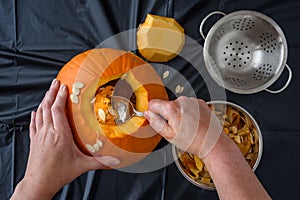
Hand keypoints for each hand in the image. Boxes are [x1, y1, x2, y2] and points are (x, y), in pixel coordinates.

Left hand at [11, 79, 119, 198]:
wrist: (38, 184)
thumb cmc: (58, 174)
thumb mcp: (82, 166)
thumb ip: (100, 162)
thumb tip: (116, 161)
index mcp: (60, 135)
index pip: (57, 110)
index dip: (60, 97)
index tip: (63, 87)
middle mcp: (48, 132)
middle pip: (47, 107)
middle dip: (51, 93)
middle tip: (55, 82)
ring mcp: (38, 136)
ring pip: (40, 113)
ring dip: (44, 100)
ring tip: (48, 92)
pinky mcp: (33, 141)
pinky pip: (33, 124)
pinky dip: (35, 115)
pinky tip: (35, 111)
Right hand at [145, 97, 270, 199]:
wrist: (212, 143)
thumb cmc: (192, 141)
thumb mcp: (168, 135)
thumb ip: (155, 122)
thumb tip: (147, 114)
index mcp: (171, 108)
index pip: (153, 103)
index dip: (152, 112)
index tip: (155, 118)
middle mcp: (182, 101)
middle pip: (166, 105)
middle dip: (167, 115)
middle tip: (175, 128)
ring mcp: (192, 101)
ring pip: (178, 105)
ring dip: (179, 114)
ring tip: (186, 127)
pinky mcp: (200, 103)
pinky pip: (189, 105)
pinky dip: (189, 112)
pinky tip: (193, 123)